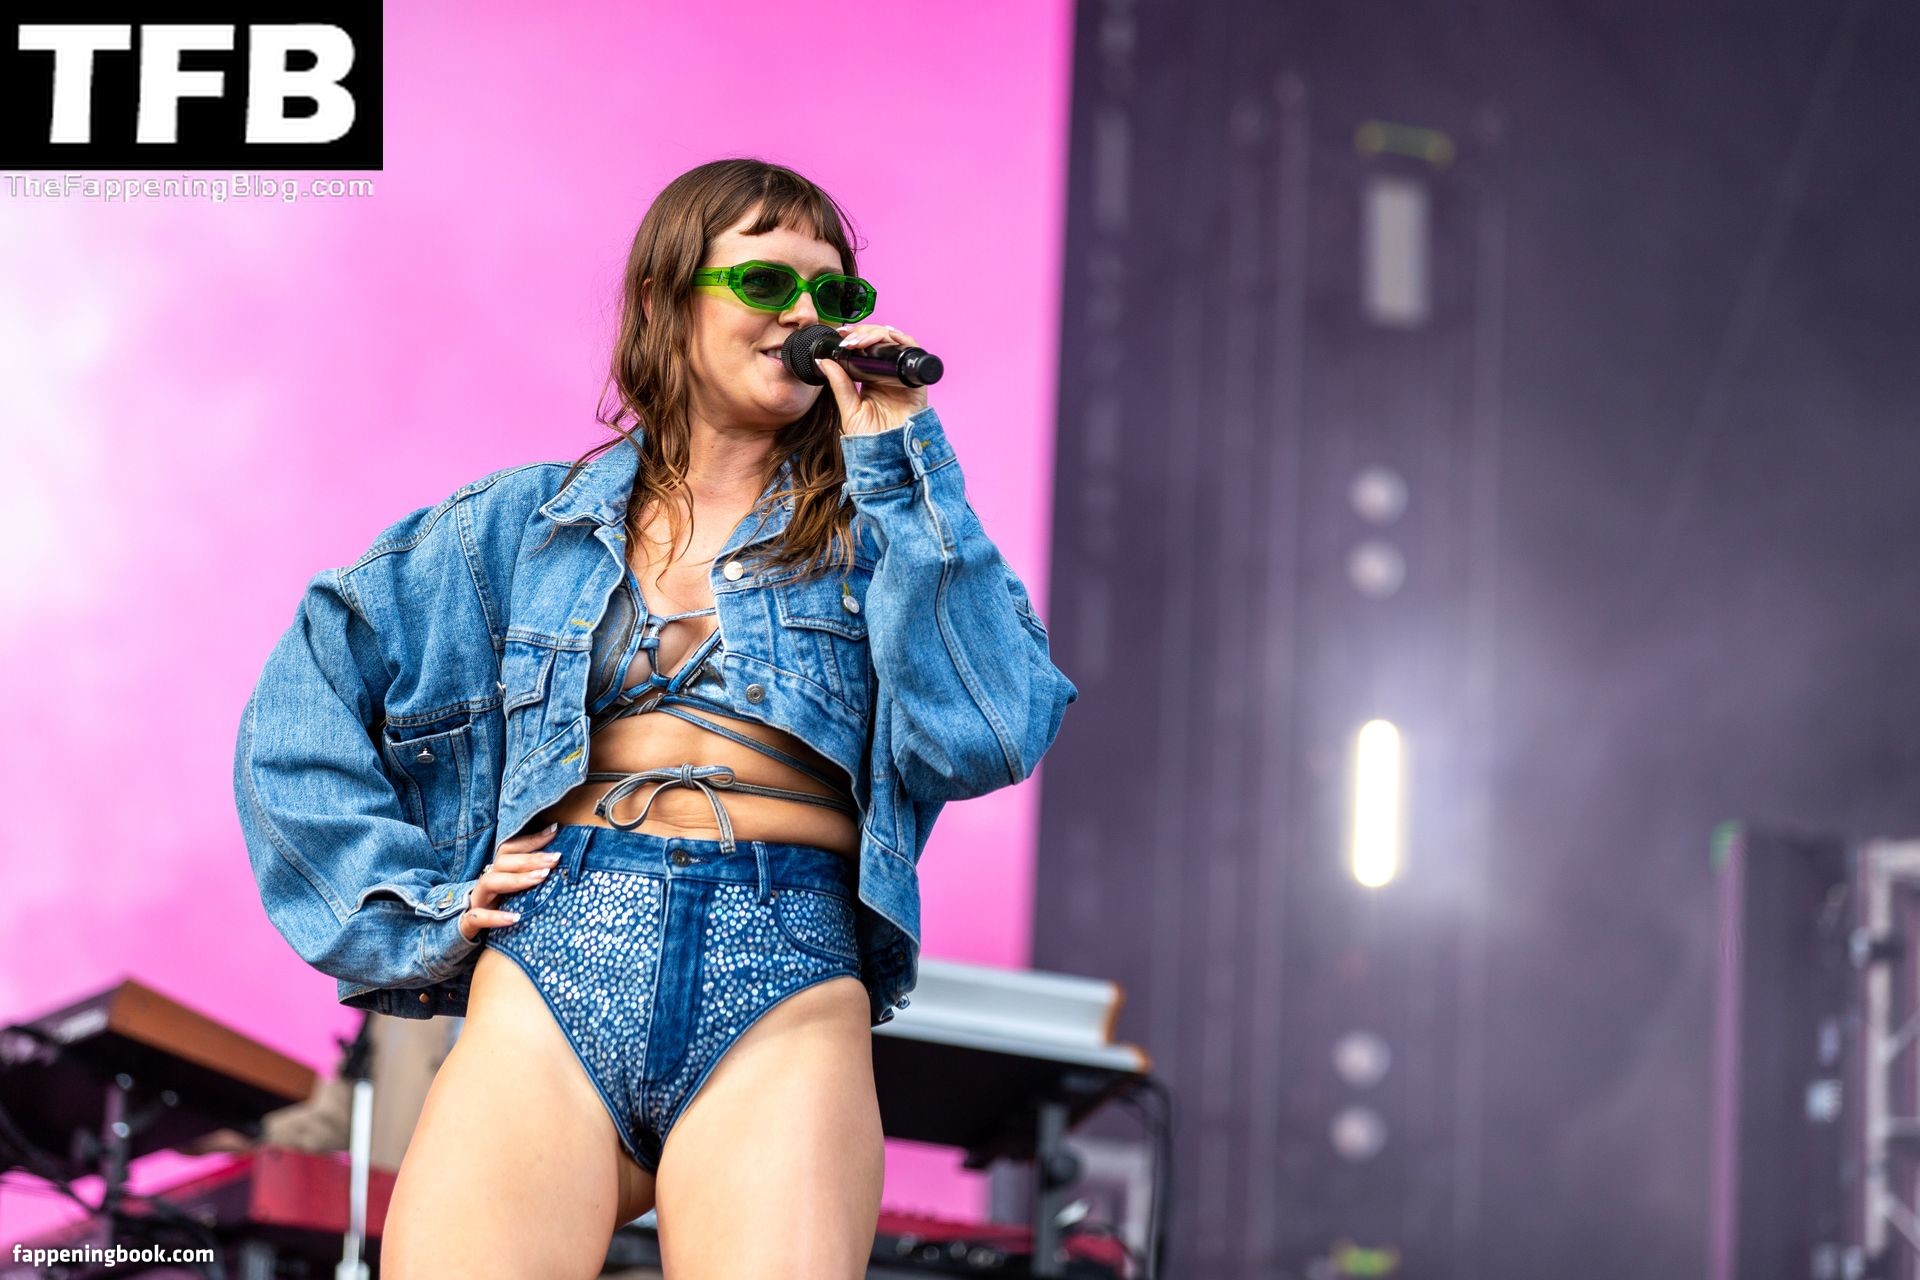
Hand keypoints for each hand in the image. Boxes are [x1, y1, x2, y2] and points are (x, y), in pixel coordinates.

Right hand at [457, 823, 562, 941]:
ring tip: (542, 878)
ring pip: (490, 881)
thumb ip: (530, 879)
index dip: (531, 839)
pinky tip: (516, 919)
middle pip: (503, 861)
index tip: (555, 831)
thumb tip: (560, 864)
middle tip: (555, 859)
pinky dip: (496, 917)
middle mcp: (486, 882)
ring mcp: (476, 901)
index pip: (510, 849)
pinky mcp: (469, 923)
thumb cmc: (498, 910)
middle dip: (530, 859)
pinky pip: (478, 918)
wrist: (467, 934)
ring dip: (517, 879)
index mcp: (497, 872)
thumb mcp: (514, 893)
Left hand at [819, 322, 930, 436]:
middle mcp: (888, 375)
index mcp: (872, 379)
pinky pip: (913, 353)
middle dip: (864, 333)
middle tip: (849, 338)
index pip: (866, 349)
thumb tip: (824, 361)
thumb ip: (839, 384)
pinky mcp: (916, 382)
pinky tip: (888, 337)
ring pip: (894, 343)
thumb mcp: (849, 409)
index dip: (856, 337)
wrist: (887, 456)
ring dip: (878, 335)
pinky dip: (903, 340)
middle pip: (880, 342)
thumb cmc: (870, 438)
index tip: (841, 334)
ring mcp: (902, 377)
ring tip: (860, 341)